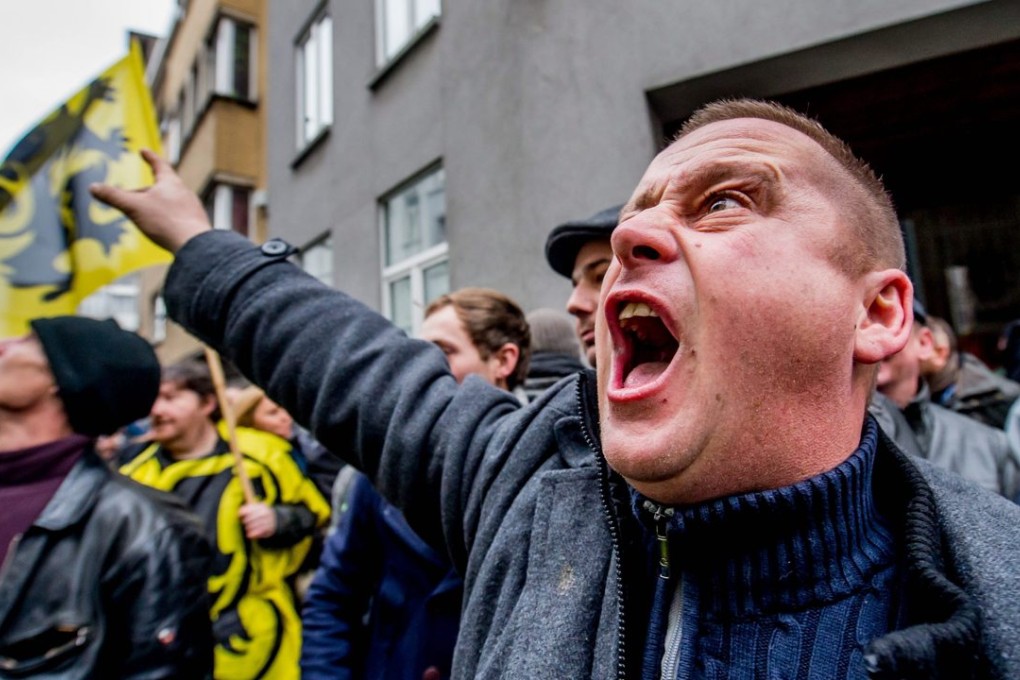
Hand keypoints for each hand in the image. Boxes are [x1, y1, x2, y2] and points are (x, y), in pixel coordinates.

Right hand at [89, 149, 210, 252]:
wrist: (195, 245)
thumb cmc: (165, 221)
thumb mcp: (133, 207)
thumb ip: (113, 197)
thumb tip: (92, 187)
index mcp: (170, 183)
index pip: (159, 165)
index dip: (149, 158)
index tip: (143, 151)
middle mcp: (184, 192)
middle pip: (161, 187)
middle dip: (144, 191)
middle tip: (130, 196)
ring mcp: (191, 208)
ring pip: (169, 202)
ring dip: (155, 206)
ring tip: (145, 216)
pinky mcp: (195, 224)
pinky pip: (177, 217)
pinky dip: (165, 219)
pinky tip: (161, 229)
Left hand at [238, 503, 277, 539]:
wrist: (277, 519)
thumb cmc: (262, 513)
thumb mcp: (258, 507)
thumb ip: (248, 508)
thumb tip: (239, 511)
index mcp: (261, 506)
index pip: (248, 509)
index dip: (242, 512)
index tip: (240, 515)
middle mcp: (265, 513)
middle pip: (248, 519)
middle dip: (245, 521)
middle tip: (245, 522)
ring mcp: (268, 521)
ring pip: (252, 526)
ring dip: (248, 528)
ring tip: (248, 527)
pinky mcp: (269, 529)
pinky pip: (257, 532)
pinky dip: (251, 534)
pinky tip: (249, 534)